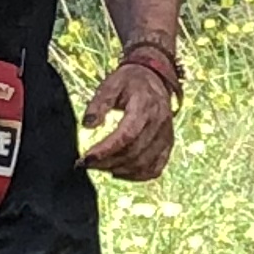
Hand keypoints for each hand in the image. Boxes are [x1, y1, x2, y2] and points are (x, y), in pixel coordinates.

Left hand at [81, 58, 176, 180]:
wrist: (154, 77)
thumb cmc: (129, 81)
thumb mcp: (111, 84)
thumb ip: (99, 103)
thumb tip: (87, 125)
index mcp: (145, 106)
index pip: (126, 135)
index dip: (106, 150)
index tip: (86, 158)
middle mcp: (159, 123)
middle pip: (134, 152)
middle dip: (107, 162)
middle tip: (86, 164)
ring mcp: (166, 136)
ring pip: (143, 163)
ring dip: (119, 170)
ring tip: (99, 166)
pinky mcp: (167, 145)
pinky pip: (155, 168)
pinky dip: (136, 176)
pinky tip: (118, 172)